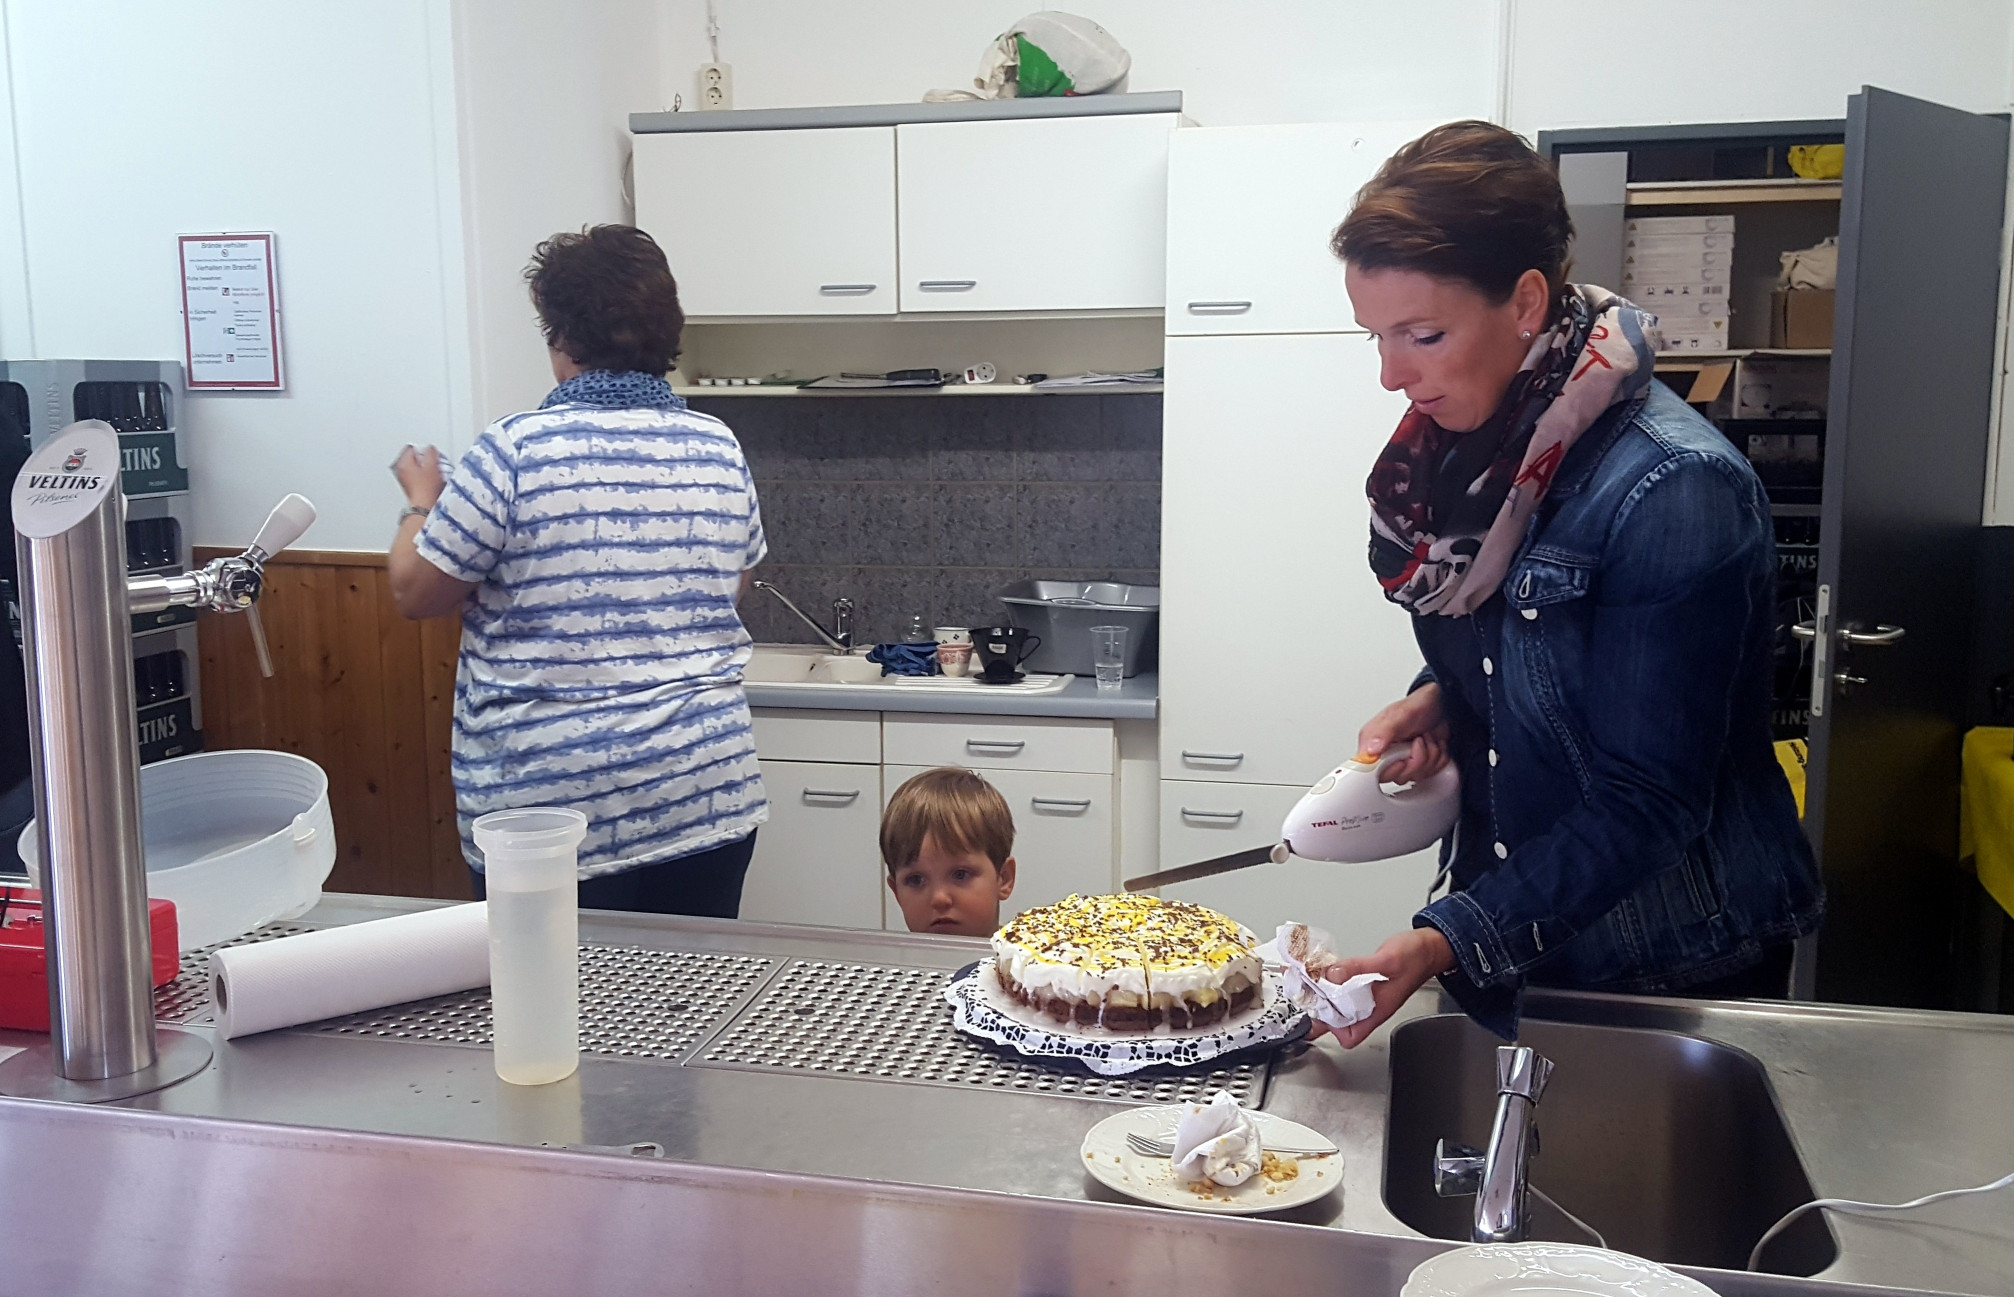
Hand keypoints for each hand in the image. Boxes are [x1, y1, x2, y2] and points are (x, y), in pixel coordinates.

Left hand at [393, 445, 445, 509]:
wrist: (426, 507)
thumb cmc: (426, 489)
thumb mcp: (432, 465)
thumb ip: (431, 452)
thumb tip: (431, 448)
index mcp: (403, 463)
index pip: (412, 448)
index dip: (425, 450)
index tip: (433, 454)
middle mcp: (402, 471)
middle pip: (415, 459)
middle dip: (425, 460)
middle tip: (435, 464)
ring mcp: (406, 481)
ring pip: (417, 469)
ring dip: (427, 469)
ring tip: (435, 474)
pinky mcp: (412, 489)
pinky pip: (420, 478)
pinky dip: (426, 478)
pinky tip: (433, 482)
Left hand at [1307, 927, 1454, 1048]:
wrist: (1428, 947)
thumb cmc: (1416, 958)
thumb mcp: (1387, 961)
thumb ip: (1358, 967)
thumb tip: (1331, 974)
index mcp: (1377, 1010)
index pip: (1350, 1036)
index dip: (1332, 1030)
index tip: (1317, 1012)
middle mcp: (1369, 1006)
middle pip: (1338, 1021)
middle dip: (1319, 1009)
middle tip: (1303, 991)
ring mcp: (1366, 995)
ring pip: (1338, 1003)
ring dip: (1322, 994)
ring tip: (1306, 980)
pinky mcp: (1364, 983)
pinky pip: (1343, 988)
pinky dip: (1330, 981)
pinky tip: (1322, 970)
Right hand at [1358, 683, 1450, 783]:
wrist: (1442, 705)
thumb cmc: (1419, 705)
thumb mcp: (1400, 715)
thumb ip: (1383, 732)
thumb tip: (1369, 751)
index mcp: (1374, 745)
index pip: (1372, 774)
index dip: (1391, 769)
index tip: (1402, 759)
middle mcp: (1387, 756)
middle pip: (1399, 777)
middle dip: (1416, 759)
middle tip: (1417, 740)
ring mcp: (1404, 761)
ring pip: (1417, 776)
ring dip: (1430, 756)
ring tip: (1426, 738)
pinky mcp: (1419, 766)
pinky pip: (1432, 774)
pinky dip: (1438, 759)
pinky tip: (1434, 744)